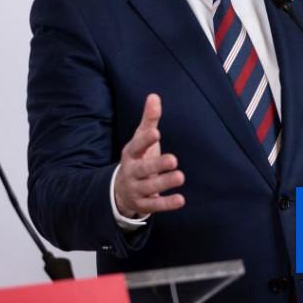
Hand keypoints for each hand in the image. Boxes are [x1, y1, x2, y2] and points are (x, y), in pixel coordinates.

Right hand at [113, 94, 184, 217]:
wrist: (120, 190)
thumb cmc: (138, 158)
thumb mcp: (140, 139)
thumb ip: (149, 120)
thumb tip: (154, 96)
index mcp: (131, 155)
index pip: (136, 146)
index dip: (145, 140)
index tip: (156, 133)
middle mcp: (131, 172)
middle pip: (142, 169)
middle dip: (156, 165)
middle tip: (174, 160)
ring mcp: (136, 189)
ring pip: (150, 188)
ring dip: (164, 183)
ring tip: (180, 176)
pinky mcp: (143, 204)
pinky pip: (155, 206)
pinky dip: (167, 204)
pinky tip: (181, 200)